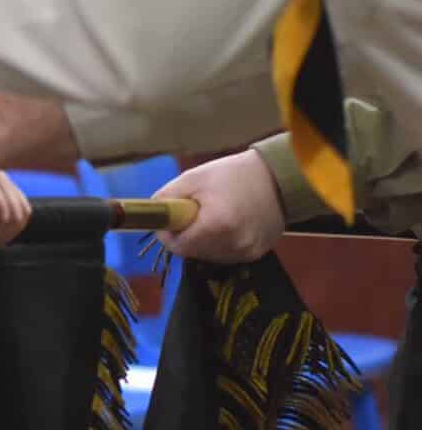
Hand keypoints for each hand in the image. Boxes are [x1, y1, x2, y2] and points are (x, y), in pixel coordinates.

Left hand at [154, 150, 284, 264]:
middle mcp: (233, 245)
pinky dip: (219, 243)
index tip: (170, 219)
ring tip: (212, 216)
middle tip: (192, 213)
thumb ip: (166, 199)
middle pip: (192, 252)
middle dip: (185, 235)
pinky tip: (227, 224)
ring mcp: (247, 252)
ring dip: (201, 241)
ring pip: (208, 256)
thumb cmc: (232, 174)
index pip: (178, 246)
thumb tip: (151, 215)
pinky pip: (226, 254)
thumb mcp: (192, 178)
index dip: (168, 233)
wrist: (278, 178)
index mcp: (216, 225)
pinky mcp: (257, 254)